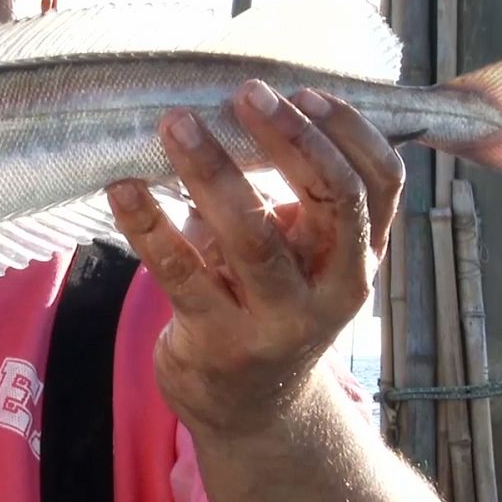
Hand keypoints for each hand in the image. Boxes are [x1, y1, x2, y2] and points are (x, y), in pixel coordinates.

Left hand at [108, 79, 403, 436]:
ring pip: (252, 237)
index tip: (305, 91)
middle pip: (328, 203)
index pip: (380, 186)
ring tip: (176, 124)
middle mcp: (331, 292)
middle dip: (290, 140)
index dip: (350, 133)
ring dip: (212, 172)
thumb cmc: (270, 305)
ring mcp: (277, 322)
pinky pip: (180, 273)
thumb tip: (250, 105)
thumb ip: (297, 196)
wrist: (252, 410)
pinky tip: (121, 187)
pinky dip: (148, 224)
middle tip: (246, 93)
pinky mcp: (219, 343)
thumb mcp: (302, 256)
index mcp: (358, 259)